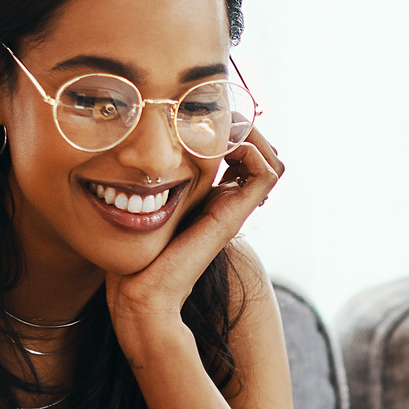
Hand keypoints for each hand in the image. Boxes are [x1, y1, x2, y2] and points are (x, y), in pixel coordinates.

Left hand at [105, 127, 282, 360]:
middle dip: (243, 129)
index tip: (200, 120)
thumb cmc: (137, 255)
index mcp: (213, 201)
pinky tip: (218, 144)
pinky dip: (251, 149)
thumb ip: (156, 186)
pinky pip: (267, 173)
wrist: (141, 291)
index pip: (244, 157)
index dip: (230, 132)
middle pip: (263, 157)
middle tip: (215, 117)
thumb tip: (147, 157)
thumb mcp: (147, 208)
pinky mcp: (233, 216)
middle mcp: (229, 204)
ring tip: (221, 127)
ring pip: (271, 161)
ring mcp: (235, 210)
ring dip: (250, 135)